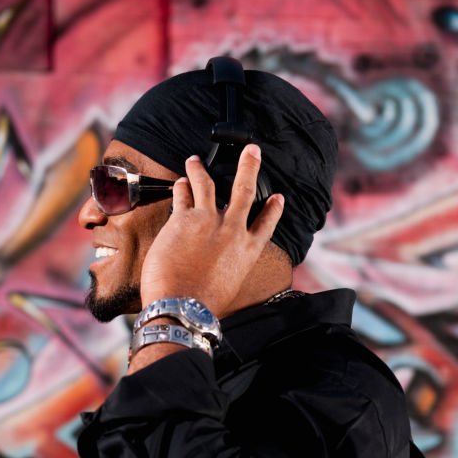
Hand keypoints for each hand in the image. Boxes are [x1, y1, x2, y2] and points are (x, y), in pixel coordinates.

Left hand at [139, 144, 284, 318]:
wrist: (182, 307)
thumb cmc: (202, 305)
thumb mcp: (228, 286)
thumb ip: (228, 268)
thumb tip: (217, 266)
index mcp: (247, 251)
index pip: (265, 224)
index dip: (273, 209)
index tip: (278, 198)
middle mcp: (232, 231)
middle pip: (244, 190)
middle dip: (249, 167)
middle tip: (252, 151)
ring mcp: (208, 221)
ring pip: (207, 183)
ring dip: (200, 169)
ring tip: (195, 161)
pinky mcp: (184, 219)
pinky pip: (183, 194)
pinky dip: (182, 186)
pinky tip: (180, 181)